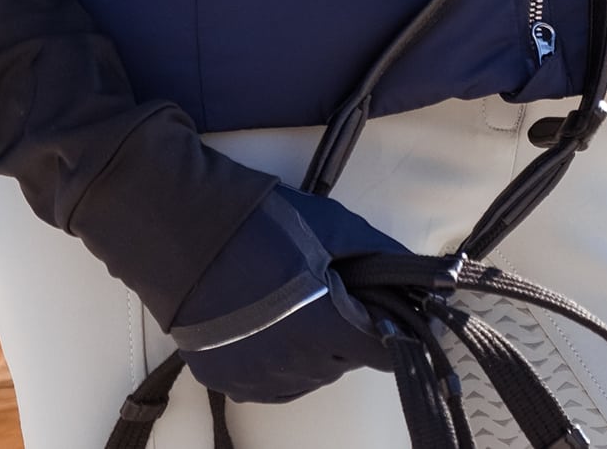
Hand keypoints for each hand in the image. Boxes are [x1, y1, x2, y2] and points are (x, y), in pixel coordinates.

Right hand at [168, 186, 400, 404]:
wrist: (182, 228)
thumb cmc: (260, 222)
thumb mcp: (329, 226)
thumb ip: (378, 254)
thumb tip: (424, 273)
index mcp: (328, 328)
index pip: (385, 351)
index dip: (389, 328)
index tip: (382, 309)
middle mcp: (297, 366)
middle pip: (345, 360)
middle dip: (347, 329)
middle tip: (326, 288)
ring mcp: (259, 381)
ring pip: (310, 375)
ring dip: (313, 348)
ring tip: (290, 301)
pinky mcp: (228, 384)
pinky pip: (272, 383)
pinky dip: (277, 360)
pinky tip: (264, 323)